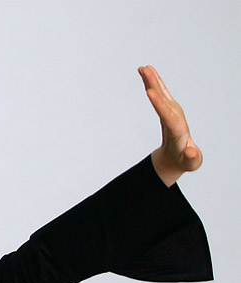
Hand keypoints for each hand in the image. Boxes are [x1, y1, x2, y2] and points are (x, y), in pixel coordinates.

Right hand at [138, 65, 202, 186]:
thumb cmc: (184, 160)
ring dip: (152, 79)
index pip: (168, 115)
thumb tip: (191, 153)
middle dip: (155, 84)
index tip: (150, 92)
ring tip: (143, 68)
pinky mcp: (167, 108)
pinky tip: (145, 74)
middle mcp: (176, 116)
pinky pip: (159, 94)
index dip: (159, 104)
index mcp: (179, 129)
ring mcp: (172, 110)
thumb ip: (192, 159)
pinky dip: (152, 83)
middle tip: (146, 71)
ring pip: (161, 93)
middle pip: (164, 99)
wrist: (181, 156)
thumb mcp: (190, 163)